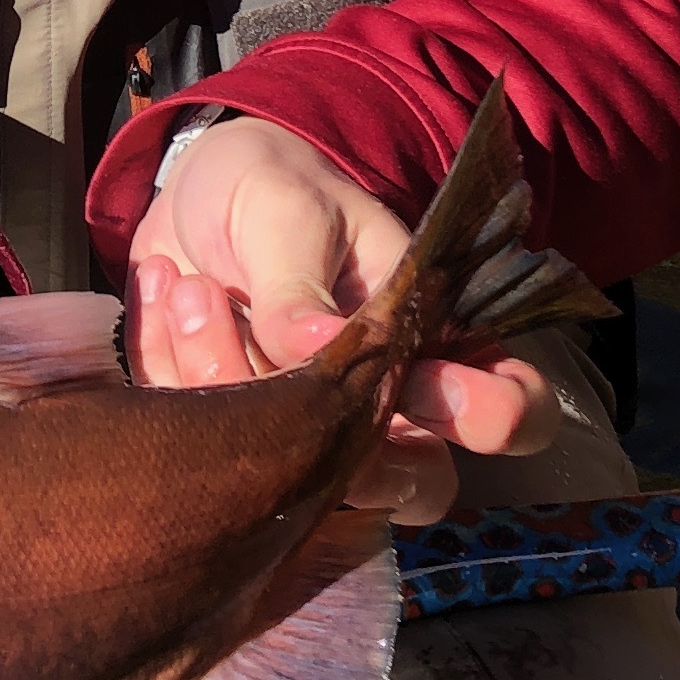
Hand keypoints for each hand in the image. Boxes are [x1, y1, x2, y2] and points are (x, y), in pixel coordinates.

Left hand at [123, 116, 551, 526]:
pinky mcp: (240, 454)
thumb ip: (301, 281)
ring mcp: (315, 444)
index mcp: (432, 342)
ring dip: (225, 377)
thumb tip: (319, 346)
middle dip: (331, 433)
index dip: (493, 415)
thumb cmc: (267, 194)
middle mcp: (386, 410)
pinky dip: (172, 369)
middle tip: (264, 340)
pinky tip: (169, 296)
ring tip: (195, 286)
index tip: (430, 386)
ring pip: (299, 482)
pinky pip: (207, 457)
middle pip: (412, 484)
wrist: (185, 204)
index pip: (510, 410)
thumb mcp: (284, 207)